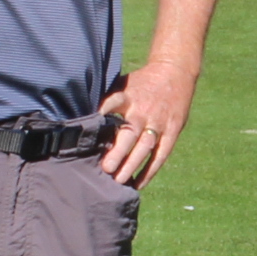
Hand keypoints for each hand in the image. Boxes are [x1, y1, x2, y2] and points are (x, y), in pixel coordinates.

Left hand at [98, 57, 195, 186]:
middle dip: (118, 151)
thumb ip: (108, 99)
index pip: (112, 104)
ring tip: (118, 180)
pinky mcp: (172, 131)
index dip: (101, 116)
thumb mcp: (124, 83)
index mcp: (128, 96)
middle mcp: (143, 110)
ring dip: (132, 164)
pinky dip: (150, 170)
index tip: (88, 131)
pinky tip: (138, 184)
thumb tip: (82, 119)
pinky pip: (161, 154)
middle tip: (105, 168)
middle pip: (130, 133)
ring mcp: (159, 122)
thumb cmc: (141, 82)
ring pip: (145, 147)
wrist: (175, 72)